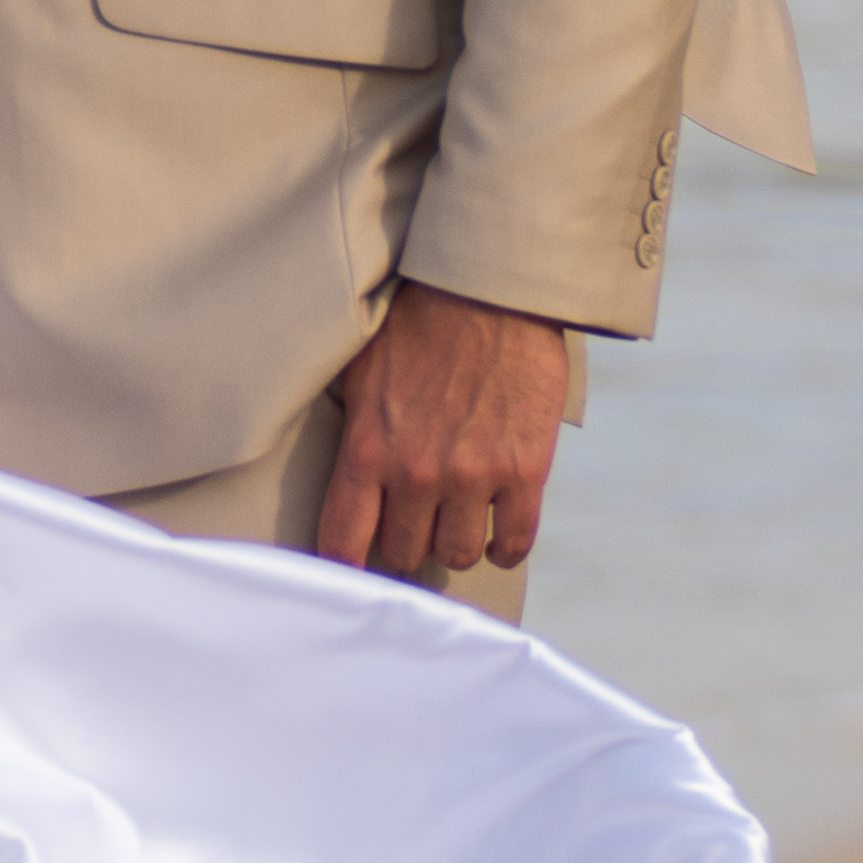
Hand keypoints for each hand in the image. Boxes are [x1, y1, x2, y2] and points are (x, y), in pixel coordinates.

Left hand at [317, 282, 570, 585]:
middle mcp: (417, 472)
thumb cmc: (420, 322)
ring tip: (456, 522)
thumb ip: (352, 426)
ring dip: (456, 543)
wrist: (490, 289)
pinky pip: (514, 541)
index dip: (345, 568)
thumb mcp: (361, 369)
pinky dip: (505, 547)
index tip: (351, 573)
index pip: (343, 541)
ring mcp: (473, 475)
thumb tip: (337, 465)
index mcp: (368, 450)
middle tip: (414, 525)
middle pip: (404, 553)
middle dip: (406, 543)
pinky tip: (499, 534)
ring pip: (458, 554)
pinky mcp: (525, 470)